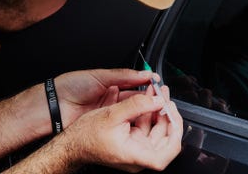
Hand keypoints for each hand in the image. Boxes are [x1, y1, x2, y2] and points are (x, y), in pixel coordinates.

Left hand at [53, 68, 157, 128]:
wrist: (54, 106)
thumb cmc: (71, 87)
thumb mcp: (99, 76)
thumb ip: (122, 75)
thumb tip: (142, 73)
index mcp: (109, 82)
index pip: (132, 81)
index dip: (145, 81)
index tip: (156, 81)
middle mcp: (111, 96)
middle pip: (134, 95)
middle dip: (146, 94)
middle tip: (158, 94)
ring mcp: (109, 110)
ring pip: (130, 107)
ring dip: (141, 106)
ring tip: (152, 103)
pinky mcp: (106, 122)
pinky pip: (122, 119)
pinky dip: (132, 117)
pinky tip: (140, 114)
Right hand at [64, 85, 182, 172]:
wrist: (72, 143)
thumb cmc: (86, 136)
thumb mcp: (112, 115)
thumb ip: (137, 105)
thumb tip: (157, 100)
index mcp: (134, 154)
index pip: (167, 152)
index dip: (175, 132)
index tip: (173, 114)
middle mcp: (138, 156)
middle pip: (165, 138)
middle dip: (167, 113)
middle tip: (164, 96)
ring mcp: (136, 149)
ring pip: (156, 130)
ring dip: (158, 110)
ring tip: (157, 92)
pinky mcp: (132, 142)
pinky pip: (146, 128)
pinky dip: (148, 113)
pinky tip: (148, 98)